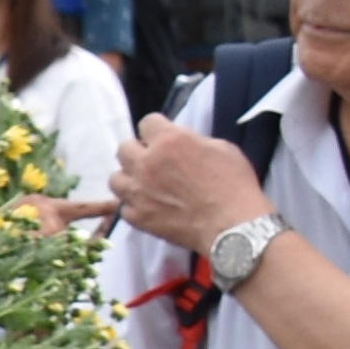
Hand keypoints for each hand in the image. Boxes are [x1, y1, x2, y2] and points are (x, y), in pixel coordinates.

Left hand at [109, 118, 274, 256]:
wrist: (231, 226)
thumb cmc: (233, 185)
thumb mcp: (221, 149)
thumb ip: (193, 141)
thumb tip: (181, 142)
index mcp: (169, 141)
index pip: (147, 123)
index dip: (156, 129)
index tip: (163, 137)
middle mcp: (146, 163)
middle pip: (124, 149)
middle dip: (138, 151)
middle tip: (153, 161)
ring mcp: (137, 192)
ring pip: (115, 178)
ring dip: (129, 178)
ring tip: (145, 184)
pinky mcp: (136, 216)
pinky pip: (124, 206)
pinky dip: (134, 205)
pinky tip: (149, 206)